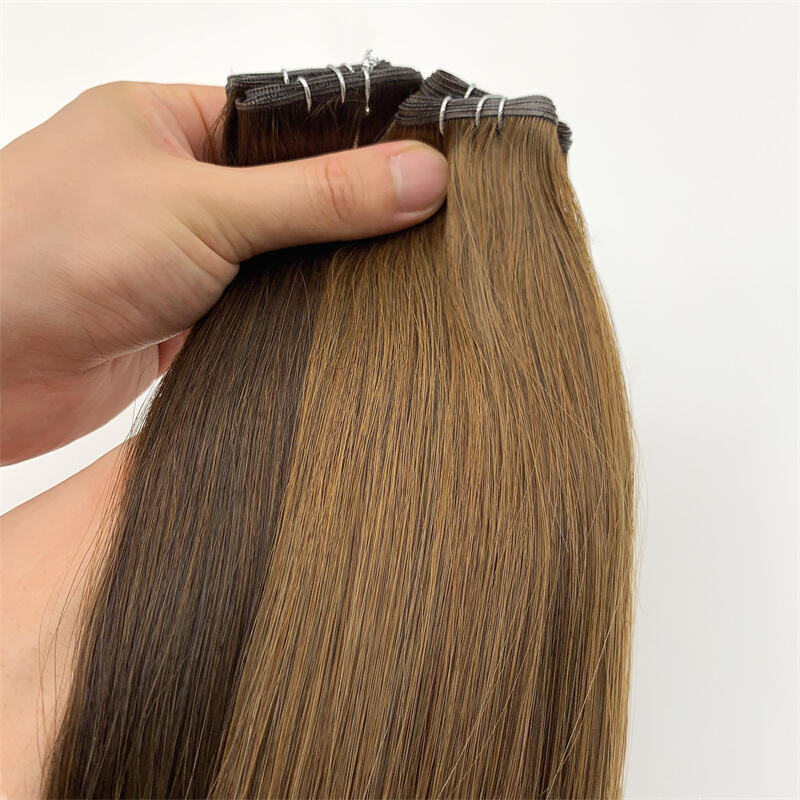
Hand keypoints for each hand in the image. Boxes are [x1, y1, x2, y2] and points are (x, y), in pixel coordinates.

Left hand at [0, 82, 447, 464]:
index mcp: (172, 124)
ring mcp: (184, 257)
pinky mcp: (186, 320)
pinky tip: (328, 328)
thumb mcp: (203, 208)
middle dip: (344, 219)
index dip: (357, 146)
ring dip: (316, 278)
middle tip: (415, 233)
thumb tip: (416, 175)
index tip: (422, 172)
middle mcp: (178, 187)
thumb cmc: (42, 253)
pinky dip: (291, 323)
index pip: (290, 124)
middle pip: (292, 195)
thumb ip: (317, 196)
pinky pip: (260, 314)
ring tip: (379, 284)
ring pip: (280, 261)